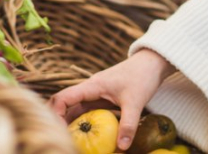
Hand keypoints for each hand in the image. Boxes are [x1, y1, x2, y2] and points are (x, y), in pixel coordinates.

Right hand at [49, 49, 174, 151]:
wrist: (152, 63)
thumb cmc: (142, 77)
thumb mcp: (136, 102)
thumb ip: (128, 125)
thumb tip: (122, 147)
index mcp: (92, 86)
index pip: (64, 98)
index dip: (55, 113)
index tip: (57, 131)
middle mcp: (90, 89)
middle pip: (66, 104)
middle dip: (59, 121)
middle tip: (61, 140)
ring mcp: (96, 93)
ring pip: (77, 109)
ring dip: (72, 124)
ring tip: (71, 141)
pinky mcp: (104, 98)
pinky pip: (89, 111)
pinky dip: (85, 123)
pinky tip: (87, 136)